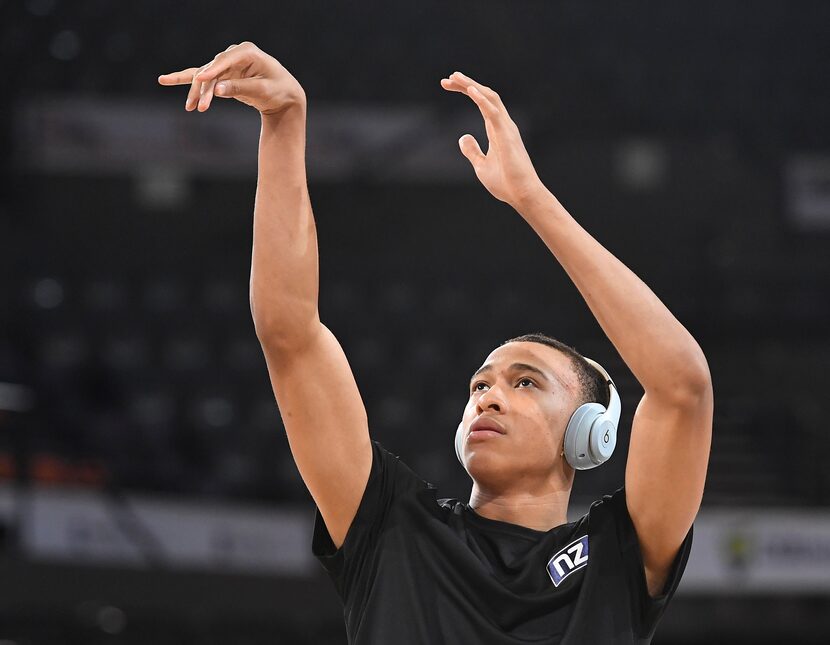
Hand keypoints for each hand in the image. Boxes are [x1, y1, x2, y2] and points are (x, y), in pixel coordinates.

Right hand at [157, 42, 305, 115]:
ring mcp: (226, 63)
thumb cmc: (278, 90)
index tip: (200, 79)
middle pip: (212, 70)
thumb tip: (217, 90)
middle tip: (200, 107)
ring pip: (205, 76)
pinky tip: (164, 80)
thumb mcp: (262, 91)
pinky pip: (202, 77)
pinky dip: (185, 80)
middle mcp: (234, 54)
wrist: (283, 95)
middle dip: (204, 89)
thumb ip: (240, 89)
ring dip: (198, 92)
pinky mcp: (222, 74)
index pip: (224, 60)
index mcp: (247, 52)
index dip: (212, 70)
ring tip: (190, 107)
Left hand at [441, 71, 545, 208]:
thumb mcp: (481, 166)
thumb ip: (472, 151)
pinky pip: (493, 112)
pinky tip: (470, 91)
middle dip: (466, 84)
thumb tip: (463, 137)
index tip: (446, 85)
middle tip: (446, 79)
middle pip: (485, 95)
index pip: (481, 103)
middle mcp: (503, 124)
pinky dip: (481, 99)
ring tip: (455, 77)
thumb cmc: (505, 183)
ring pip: (490, 98)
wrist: (521, 195)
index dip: (465, 91)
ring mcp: (506, 128)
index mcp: (497, 130)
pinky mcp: (506, 135)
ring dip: (472, 86)